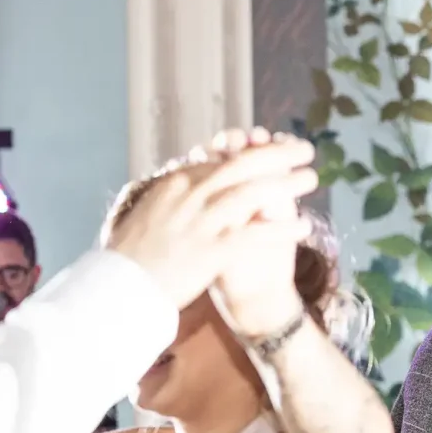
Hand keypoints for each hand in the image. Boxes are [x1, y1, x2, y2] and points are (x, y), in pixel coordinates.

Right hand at [106, 128, 316, 308]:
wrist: (120, 286)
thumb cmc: (132, 254)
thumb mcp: (149, 213)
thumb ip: (171, 197)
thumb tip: (181, 184)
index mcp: (175, 185)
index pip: (219, 160)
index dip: (250, 152)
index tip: (271, 146)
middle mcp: (190, 196)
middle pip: (241, 166)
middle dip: (276, 154)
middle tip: (304, 149)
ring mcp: (201, 222)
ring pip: (251, 193)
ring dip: (286, 184)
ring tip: (312, 178)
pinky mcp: (211, 251)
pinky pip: (254, 235)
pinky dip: (281, 229)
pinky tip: (304, 226)